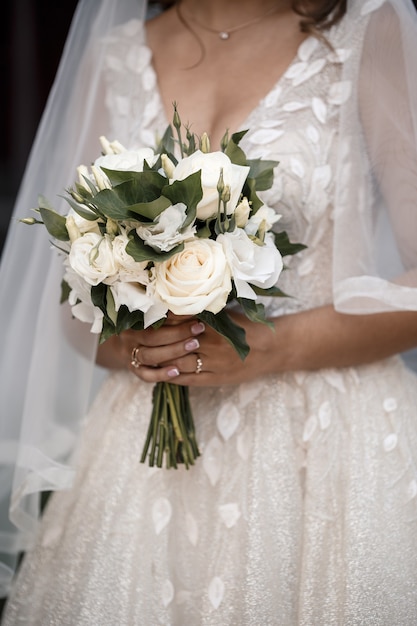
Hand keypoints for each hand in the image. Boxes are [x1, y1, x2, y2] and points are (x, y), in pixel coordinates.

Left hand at [118, 312, 273, 386]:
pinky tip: (160, 372)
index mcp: (210, 324)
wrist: (270, 349)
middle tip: (135, 338)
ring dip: (159, 359)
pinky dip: (170, 376)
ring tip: (143, 355)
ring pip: (176, 362)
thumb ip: (200, 311)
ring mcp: (211, 363)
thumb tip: (172, 305)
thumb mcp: (223, 314)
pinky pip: (186, 379)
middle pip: (172, 343)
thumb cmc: (245, 327)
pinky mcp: (214, 378)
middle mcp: (209, 343)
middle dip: (154, 342)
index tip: (143, 319)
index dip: (158, 322)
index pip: (177, 323)